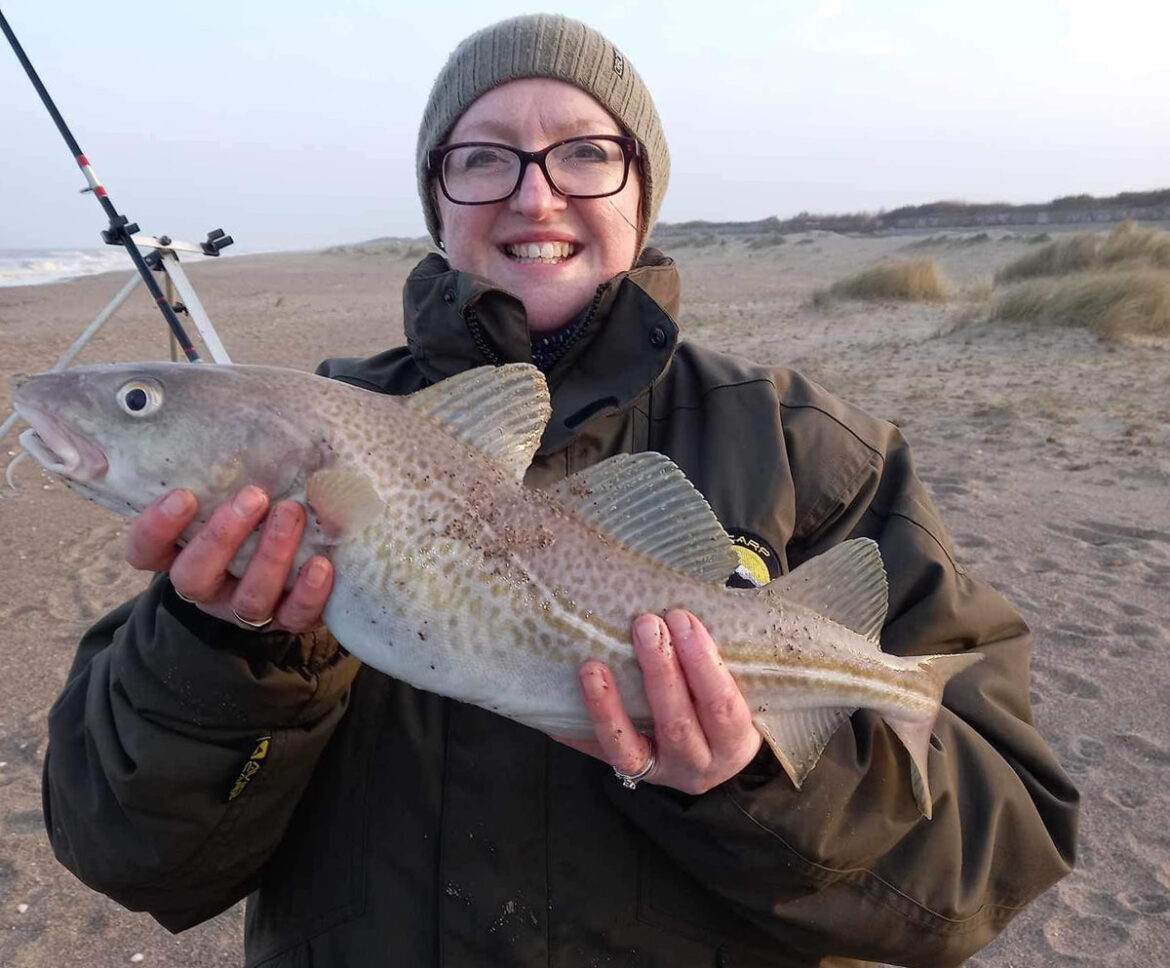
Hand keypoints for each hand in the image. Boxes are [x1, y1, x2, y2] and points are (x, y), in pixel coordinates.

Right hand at [125, 486, 332, 633]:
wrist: (287, 574)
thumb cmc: (249, 519)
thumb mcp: (225, 497)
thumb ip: (217, 473)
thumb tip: (212, 419)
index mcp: (179, 556)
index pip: (146, 552)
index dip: (156, 528)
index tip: (184, 494)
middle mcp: (208, 587)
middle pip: (195, 576)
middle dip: (222, 536)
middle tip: (254, 496)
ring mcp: (245, 608)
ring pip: (249, 598)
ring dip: (271, 555)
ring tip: (292, 513)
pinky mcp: (287, 622)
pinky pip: (294, 617)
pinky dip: (308, 593)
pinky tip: (322, 564)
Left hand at [558, 609, 761, 794]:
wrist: (716, 761)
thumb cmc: (726, 711)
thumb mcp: (741, 692)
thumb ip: (720, 660)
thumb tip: (683, 607)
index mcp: (734, 741)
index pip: (720, 702)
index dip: (701, 660)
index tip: (681, 618)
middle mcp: (698, 763)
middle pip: (676, 722)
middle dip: (659, 670)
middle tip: (644, 623)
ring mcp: (660, 772)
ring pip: (630, 748)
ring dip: (608, 705)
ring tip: (591, 666)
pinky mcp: (630, 774)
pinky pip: (598, 756)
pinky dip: (577, 733)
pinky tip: (556, 708)